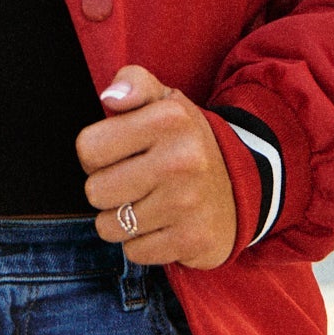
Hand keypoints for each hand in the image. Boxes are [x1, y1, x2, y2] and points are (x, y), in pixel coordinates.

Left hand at [75, 66, 235, 268]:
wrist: (245, 184)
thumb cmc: (185, 141)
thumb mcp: (165, 101)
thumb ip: (133, 83)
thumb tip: (110, 97)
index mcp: (169, 119)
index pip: (88, 148)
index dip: (96, 154)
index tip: (119, 154)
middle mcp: (181, 159)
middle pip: (94, 191)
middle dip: (107, 190)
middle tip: (134, 181)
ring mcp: (188, 203)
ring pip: (109, 227)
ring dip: (121, 220)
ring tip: (147, 204)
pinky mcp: (193, 239)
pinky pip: (135, 252)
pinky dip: (142, 243)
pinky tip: (163, 225)